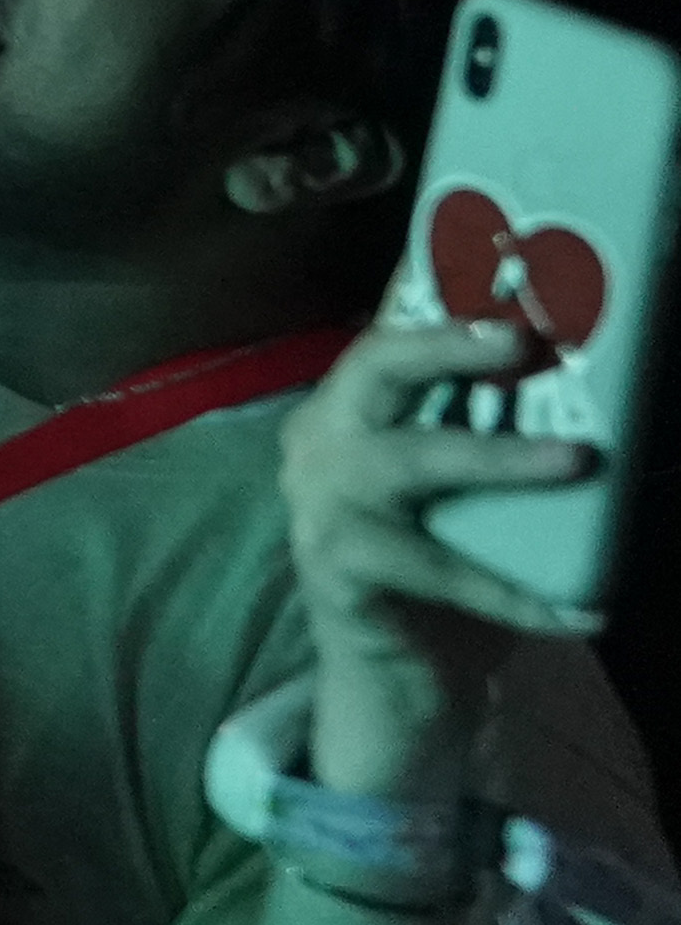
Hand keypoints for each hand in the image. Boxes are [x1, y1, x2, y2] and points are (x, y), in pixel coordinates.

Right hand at [281, 314, 605, 799]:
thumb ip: (495, 428)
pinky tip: (578, 611)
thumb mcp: (468, 485)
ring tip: (577, 461)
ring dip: (497, 457)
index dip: (436, 283)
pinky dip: (512, 593)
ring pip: (408, 460)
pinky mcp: (336, 565)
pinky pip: (435, 569)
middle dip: (447, 343)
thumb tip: (604, 382)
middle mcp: (324, 436)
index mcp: (352, 403)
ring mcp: (320, 500)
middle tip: (523, 339)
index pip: (391, 324)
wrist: (399, 674)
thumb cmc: (445, 559)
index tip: (498, 249)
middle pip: (373, 365)